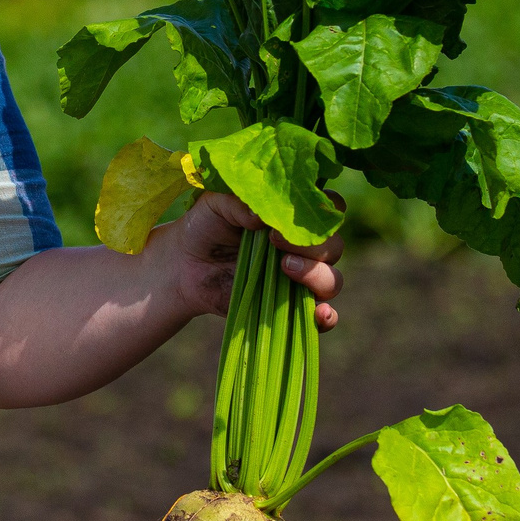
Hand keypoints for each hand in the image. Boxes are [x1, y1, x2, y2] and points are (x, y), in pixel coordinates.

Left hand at [164, 190, 343, 329]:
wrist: (185, 265)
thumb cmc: (205, 225)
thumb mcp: (216, 204)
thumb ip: (239, 203)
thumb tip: (261, 216)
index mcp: (294, 216)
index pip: (329, 208)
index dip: (320, 209)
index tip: (286, 215)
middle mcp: (304, 247)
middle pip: (334, 246)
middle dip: (312, 245)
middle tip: (275, 241)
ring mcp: (301, 278)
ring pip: (331, 280)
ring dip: (316, 275)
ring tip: (284, 268)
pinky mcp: (291, 307)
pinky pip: (322, 316)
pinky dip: (326, 317)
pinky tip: (318, 314)